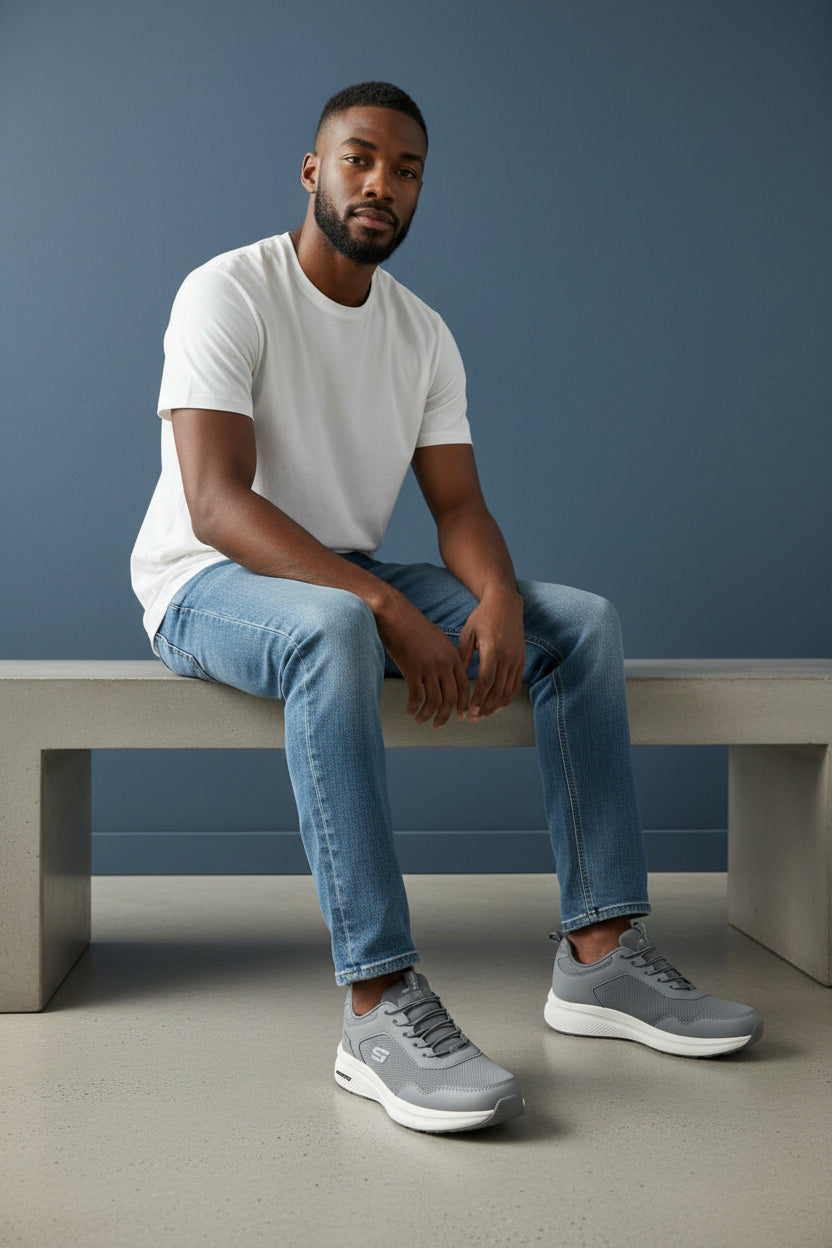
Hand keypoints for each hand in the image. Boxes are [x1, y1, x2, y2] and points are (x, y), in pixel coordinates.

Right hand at [374, 592, 469, 730]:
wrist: (394, 614)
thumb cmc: (413, 626)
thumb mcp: (437, 640)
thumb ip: (445, 657)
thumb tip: (447, 676)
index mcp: (453, 656)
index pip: (464, 686)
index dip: (463, 704)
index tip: (459, 716)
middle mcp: (444, 663)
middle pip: (452, 697)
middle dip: (446, 715)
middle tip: (439, 726)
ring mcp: (429, 666)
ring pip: (435, 700)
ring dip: (428, 715)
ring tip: (420, 720)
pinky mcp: (412, 669)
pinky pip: (416, 696)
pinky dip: (414, 707)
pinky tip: (410, 712)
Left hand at [458, 588, 525, 721]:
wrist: (506, 603)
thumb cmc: (482, 617)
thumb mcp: (468, 633)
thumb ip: (463, 656)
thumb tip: (455, 678)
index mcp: (492, 649)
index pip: (487, 681)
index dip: (479, 699)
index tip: (471, 712)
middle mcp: (507, 656)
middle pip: (498, 690)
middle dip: (486, 707)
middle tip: (474, 719)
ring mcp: (517, 658)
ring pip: (508, 690)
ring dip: (496, 705)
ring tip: (484, 715)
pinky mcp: (522, 659)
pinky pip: (516, 684)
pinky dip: (508, 697)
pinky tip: (498, 706)